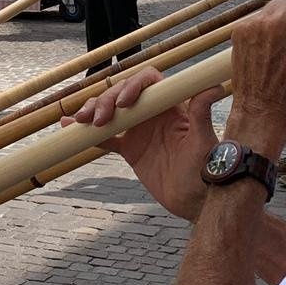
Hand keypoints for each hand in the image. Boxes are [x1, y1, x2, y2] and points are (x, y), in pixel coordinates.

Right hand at [71, 68, 219, 222]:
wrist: (196, 202)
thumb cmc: (207, 170)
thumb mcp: (203, 142)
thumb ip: (202, 114)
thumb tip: (215, 86)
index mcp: (170, 106)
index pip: (149, 82)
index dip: (133, 85)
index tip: (123, 103)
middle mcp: (153, 113)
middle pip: (123, 94)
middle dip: (107, 101)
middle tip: (98, 119)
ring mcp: (139, 130)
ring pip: (111, 111)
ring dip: (94, 111)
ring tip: (82, 120)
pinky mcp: (130, 149)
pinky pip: (106, 137)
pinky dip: (88, 132)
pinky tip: (70, 127)